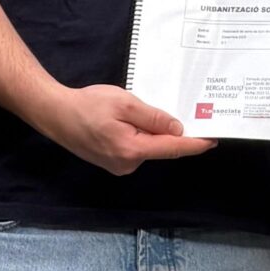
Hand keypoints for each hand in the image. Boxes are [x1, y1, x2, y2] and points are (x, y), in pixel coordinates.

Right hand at [38, 84, 217, 175]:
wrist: (55, 113)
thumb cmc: (88, 105)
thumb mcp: (125, 104)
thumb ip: (153, 118)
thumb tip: (177, 129)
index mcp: (133, 150)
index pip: (173, 148)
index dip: (195, 144)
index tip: (214, 139)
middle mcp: (128, 164)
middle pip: (161, 147)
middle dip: (171, 131)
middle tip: (178, 109)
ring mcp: (119, 166)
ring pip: (147, 147)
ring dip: (151, 131)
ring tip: (134, 110)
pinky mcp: (112, 162)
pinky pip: (136, 148)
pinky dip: (139, 135)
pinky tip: (126, 120)